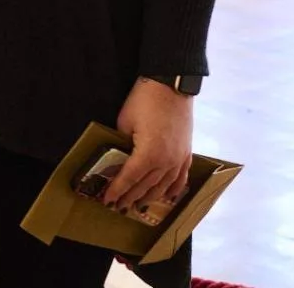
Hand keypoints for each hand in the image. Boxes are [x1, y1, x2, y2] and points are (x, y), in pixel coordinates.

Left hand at [106, 78, 194, 213]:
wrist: (171, 86)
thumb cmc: (144, 100)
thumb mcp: (125, 122)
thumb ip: (122, 144)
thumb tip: (119, 157)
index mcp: (149, 155)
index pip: (129, 179)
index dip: (117, 190)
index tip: (107, 199)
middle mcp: (166, 162)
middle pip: (145, 186)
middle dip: (129, 197)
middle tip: (118, 206)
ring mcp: (179, 159)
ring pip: (163, 186)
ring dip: (149, 197)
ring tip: (137, 206)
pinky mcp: (187, 153)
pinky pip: (181, 179)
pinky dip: (173, 190)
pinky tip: (167, 197)